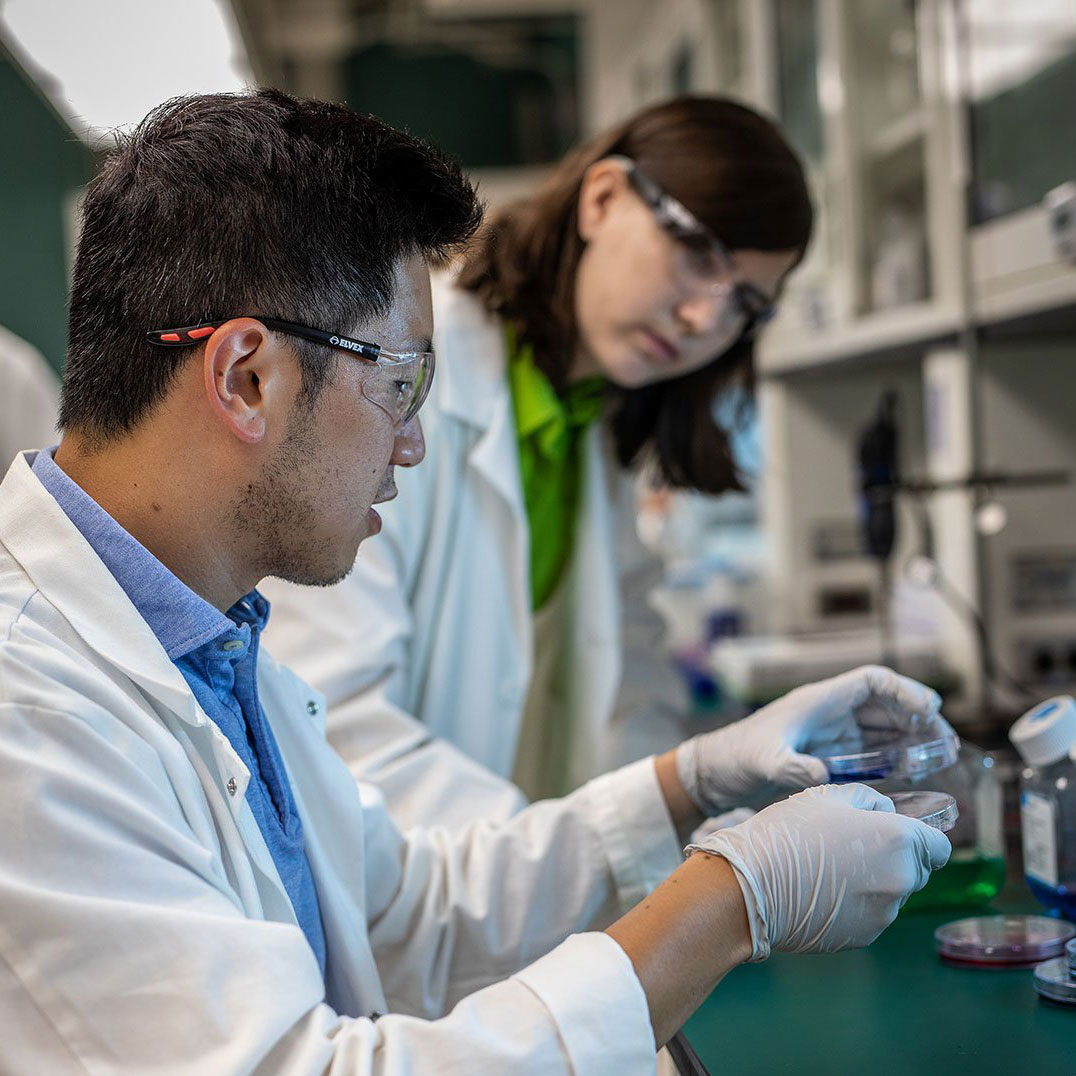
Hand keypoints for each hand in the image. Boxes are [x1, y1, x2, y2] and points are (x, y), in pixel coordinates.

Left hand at [676, 664, 949, 812]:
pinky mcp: (829, 756)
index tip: (931, 710)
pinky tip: (914, 772)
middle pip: (885, 705)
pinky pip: (871, 751)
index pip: (871, 682)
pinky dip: (896, 757)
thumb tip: (820, 775)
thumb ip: (790, 767)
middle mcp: (829, 713)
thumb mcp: (762, 762)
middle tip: (947, 743)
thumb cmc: (735, 758)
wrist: (715, 774)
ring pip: (883, 728)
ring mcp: (831, 735)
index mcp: (818, 701)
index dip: (904, 690)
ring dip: (912, 738)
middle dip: (919, 718)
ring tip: (943, 756)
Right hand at [687, 783, 950, 959]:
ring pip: (891, 894)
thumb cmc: (788, 832)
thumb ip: (869, 801)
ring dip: (873, 883)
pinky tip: (821, 893)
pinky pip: (869, 915)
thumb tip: (884, 813)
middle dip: (895, 859)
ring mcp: (884, 915)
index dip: (921, 837)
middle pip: (917, 871)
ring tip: (828, 870)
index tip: (896, 834)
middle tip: (852, 847)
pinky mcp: (863, 938)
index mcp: (899, 841)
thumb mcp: (827, 795)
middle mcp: (901, 881)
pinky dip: (854, 905)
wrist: (751, 887)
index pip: (939, 847)